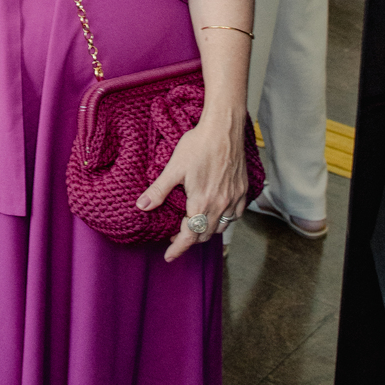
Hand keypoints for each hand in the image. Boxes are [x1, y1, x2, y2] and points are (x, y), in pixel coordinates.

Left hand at [135, 110, 247, 260]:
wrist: (224, 128)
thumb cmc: (198, 144)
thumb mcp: (174, 167)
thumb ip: (159, 190)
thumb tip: (141, 206)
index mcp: (201, 202)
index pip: (189, 236)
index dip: (178, 248)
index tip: (168, 256)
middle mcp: (220, 205)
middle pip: (205, 234)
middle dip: (189, 239)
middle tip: (174, 236)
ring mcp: (234, 199)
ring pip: (221, 227)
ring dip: (206, 231)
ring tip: (193, 225)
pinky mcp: (242, 190)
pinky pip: (235, 215)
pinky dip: (224, 220)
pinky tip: (215, 213)